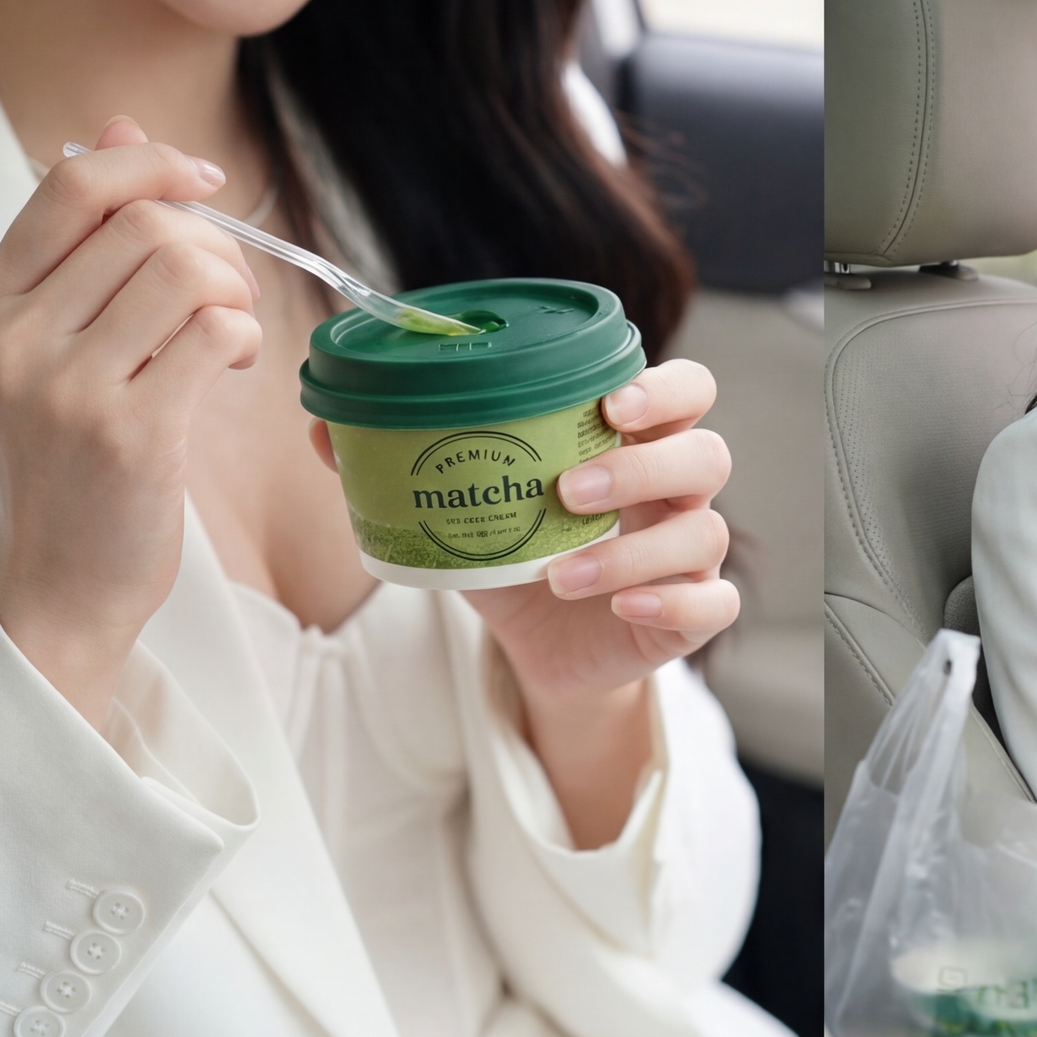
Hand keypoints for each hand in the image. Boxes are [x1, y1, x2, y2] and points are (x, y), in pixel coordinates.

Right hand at [0, 118, 261, 730]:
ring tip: (224, 332)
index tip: (202, 182)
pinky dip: (241, 337)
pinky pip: (216, 331)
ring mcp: (67, 388)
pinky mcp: (129, 433)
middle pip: (147, 223)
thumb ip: (87, 232)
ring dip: (233, 290)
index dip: (152, 163)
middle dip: (213, 244)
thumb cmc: (71, 449)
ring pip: (188, 269)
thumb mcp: (55, 336)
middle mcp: (15, 340)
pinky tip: (226, 367)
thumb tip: (122, 126)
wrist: (61, 580)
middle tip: (224, 294)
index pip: (73, 183)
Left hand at [310, 355, 734, 847]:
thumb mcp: (468, 510)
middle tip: (571, 487)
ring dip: (634, 549)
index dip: (662, 389)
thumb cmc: (520, 555)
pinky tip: (619, 607)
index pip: (686, 391)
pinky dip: (670, 604)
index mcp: (635, 441)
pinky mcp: (692, 614)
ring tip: (564, 570)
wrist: (544, 647)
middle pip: (706, 453)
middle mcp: (676, 489)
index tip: (609, 402)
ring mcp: (691, 551)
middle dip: (644, 467)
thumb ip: (410, 465)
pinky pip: (713, 603)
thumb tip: (323, 430)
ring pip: (703, 531)